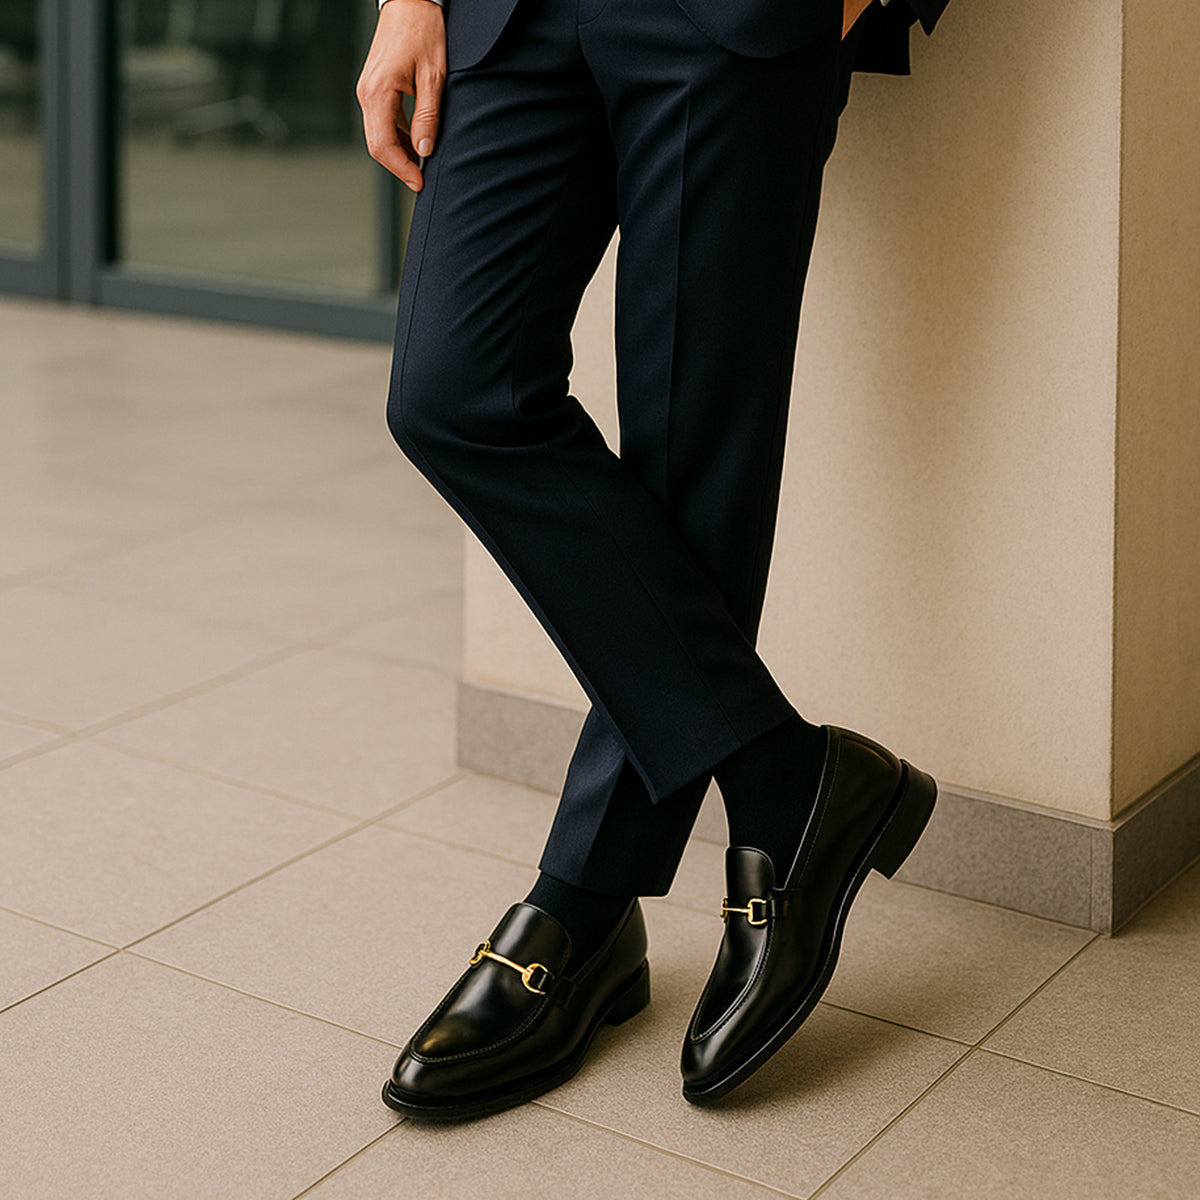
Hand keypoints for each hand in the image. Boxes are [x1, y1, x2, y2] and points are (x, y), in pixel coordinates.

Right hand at [357, 0, 446, 191]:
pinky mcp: (375, 87)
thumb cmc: (422, 29)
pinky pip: (383, 121)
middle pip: (377, 145)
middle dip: (400, 166)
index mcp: (377, 92)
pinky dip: (398, 137)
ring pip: (379, 135)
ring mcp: (368, 90)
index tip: (419, 183)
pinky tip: (416, 143)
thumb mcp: (433, 76)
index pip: (383, 145)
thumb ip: (427, 116)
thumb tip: (424, 150)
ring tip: (422, 165)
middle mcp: (366, 93)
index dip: (401, 169)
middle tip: (421, 181)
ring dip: (400, 153)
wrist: (411, 0)